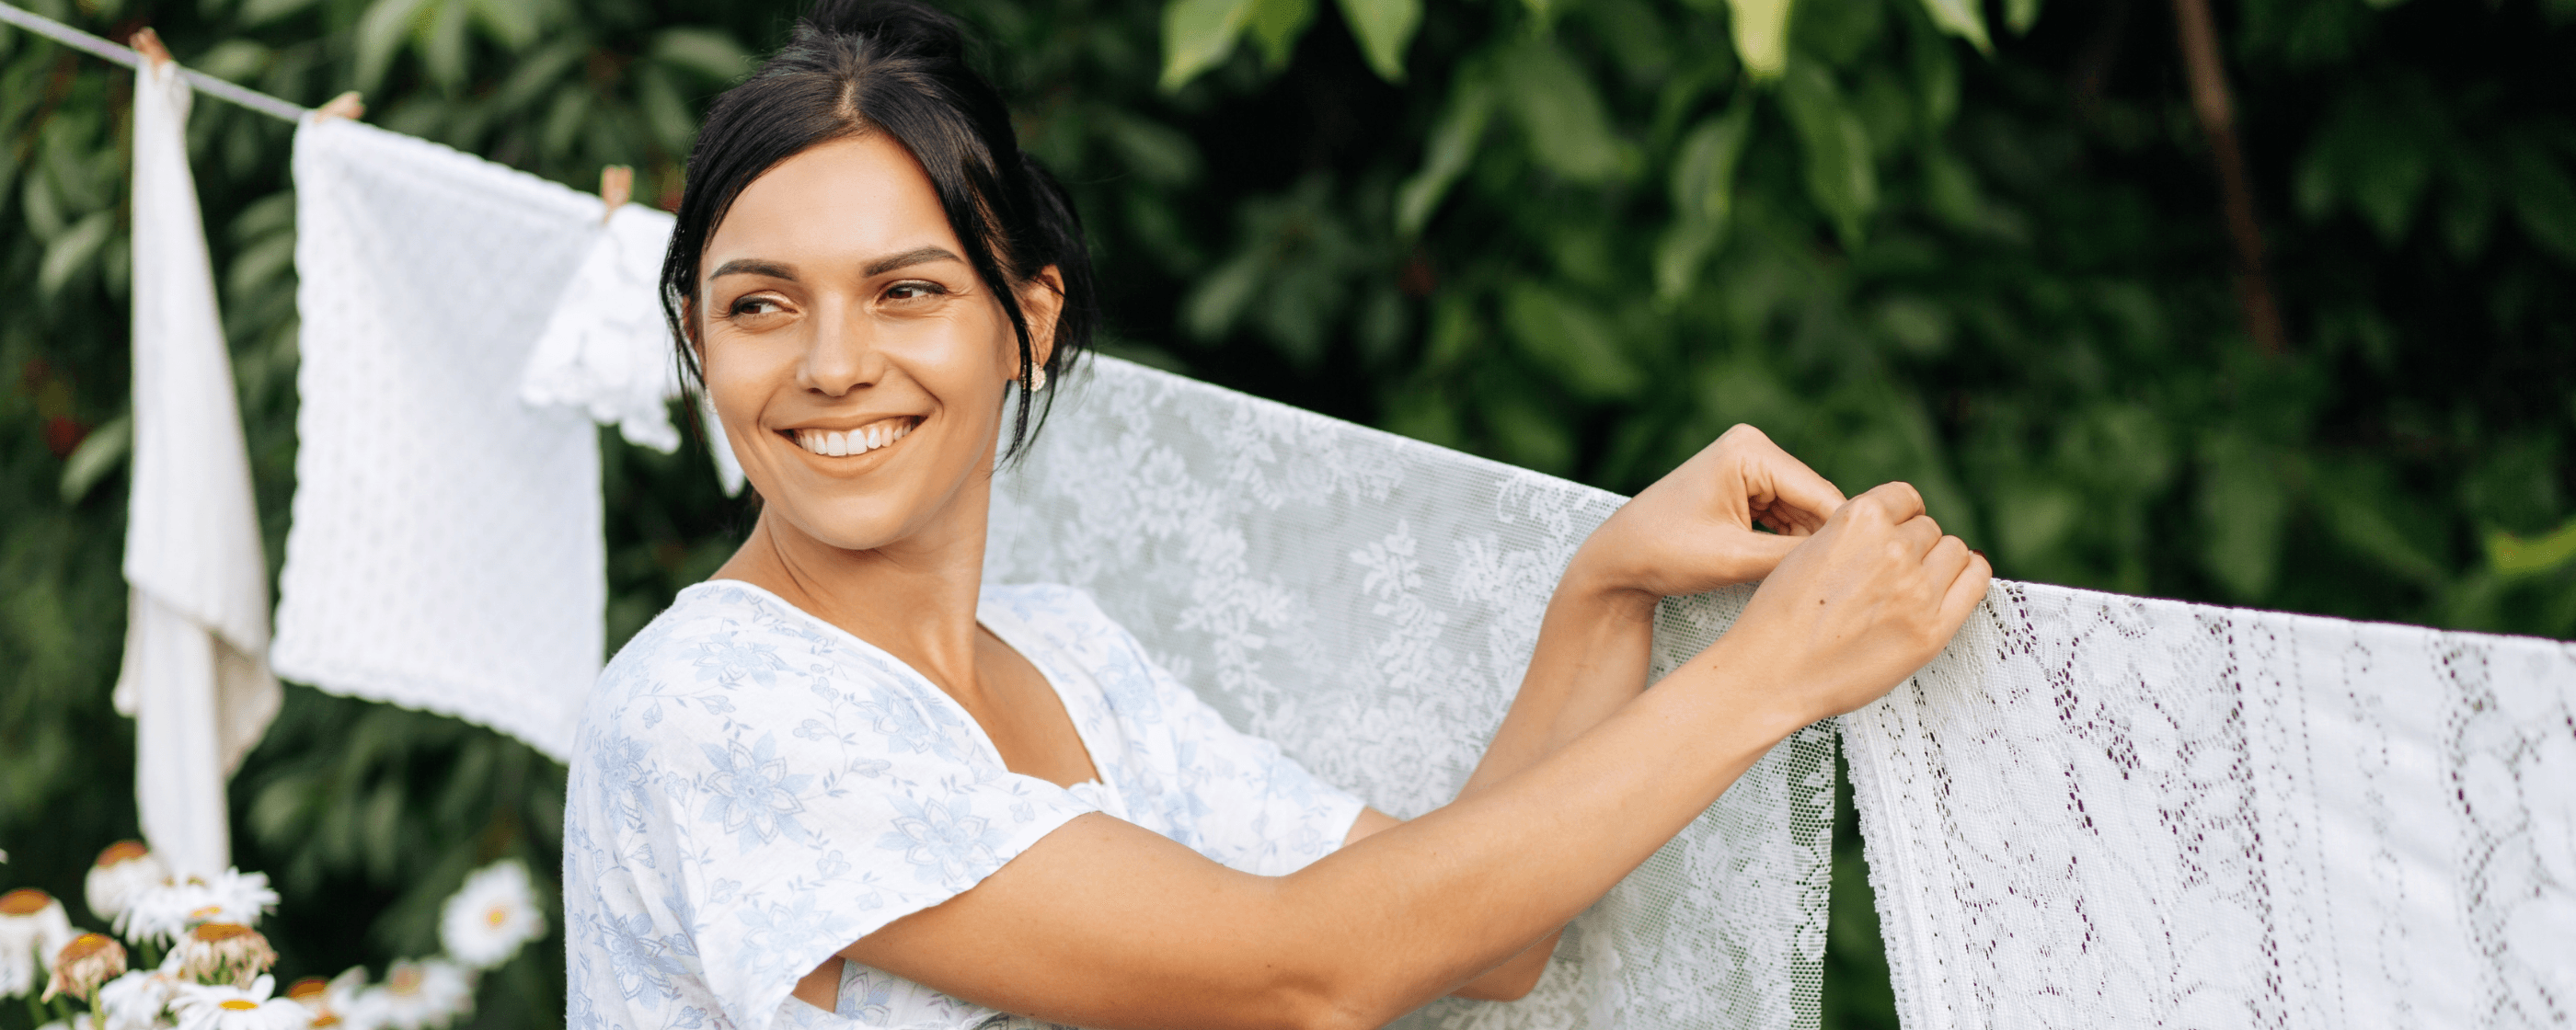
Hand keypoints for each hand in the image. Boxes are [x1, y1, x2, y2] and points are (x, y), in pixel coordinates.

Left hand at [1565, 425, 1847, 604]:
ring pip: (1802, 511)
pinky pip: (1784, 515)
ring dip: (1807, 546)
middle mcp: (1752, 446)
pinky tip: (1790, 573)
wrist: (1616, 558)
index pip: (1820, 494)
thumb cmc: (1664, 555)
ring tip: (1817, 584)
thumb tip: (1849, 562)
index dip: (1844, 536)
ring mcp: (1747, 464)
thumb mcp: (1735, 560)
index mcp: (1750, 450)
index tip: (1868, 574)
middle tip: (1846, 586)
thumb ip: (1794, 558)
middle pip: (1814, 501)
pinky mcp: (1743, 484)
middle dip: (1824, 541)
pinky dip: (1788, 544)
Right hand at [1704, 482, 1991, 727]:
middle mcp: (1892, 549)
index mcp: (1859, 519)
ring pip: (1953, 550)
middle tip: (1888, 575)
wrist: (1770, 674)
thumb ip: (1855, 532)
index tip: (1890, 536)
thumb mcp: (1810, 549)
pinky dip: (1969, 575)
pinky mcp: (1931, 630)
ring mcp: (1916, 590)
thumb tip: (1899, 527)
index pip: (1905, 498)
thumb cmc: (1781, 617)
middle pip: (1928, 528)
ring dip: (1937, 563)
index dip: (1897, 518)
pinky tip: (1954, 583)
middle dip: (1912, 546)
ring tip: (1912, 587)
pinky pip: (1976, 580)